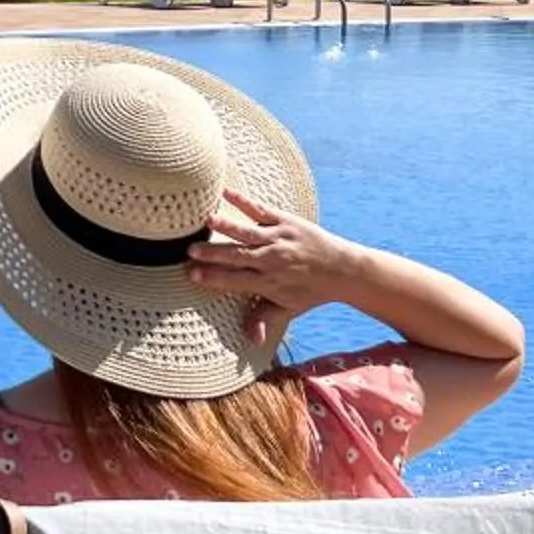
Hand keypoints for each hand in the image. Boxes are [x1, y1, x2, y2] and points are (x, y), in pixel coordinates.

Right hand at [186, 188, 365, 328]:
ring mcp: (279, 239)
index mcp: (268, 283)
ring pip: (249, 233)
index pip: (235, 280)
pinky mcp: (286, 221)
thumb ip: (264, 320)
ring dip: (228, 227)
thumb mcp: (288, 309)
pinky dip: (244, 202)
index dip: (213, 278)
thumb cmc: (311, 291)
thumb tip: (251, 340)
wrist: (344, 270)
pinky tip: (226, 193)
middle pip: (238, 257)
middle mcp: (272, 261)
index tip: (191, 274)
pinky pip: (262, 210)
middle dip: (213, 254)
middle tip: (189, 251)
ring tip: (207, 221)